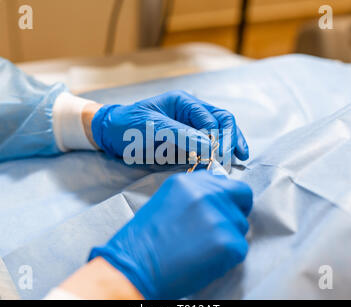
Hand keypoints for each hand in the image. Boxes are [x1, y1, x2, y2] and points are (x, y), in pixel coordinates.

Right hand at [89, 171, 252, 298]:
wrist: (134, 268)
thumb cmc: (144, 242)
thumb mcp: (165, 202)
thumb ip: (193, 195)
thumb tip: (217, 198)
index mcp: (188, 182)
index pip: (226, 182)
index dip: (226, 196)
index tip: (221, 207)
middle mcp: (206, 194)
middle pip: (242, 196)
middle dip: (237, 210)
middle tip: (221, 228)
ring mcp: (218, 217)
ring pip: (241, 225)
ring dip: (228, 237)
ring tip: (201, 248)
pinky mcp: (228, 242)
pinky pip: (240, 248)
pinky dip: (227, 258)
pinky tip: (204, 261)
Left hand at [90, 90, 248, 163]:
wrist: (111, 136)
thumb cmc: (128, 126)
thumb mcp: (152, 126)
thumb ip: (181, 135)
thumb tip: (209, 147)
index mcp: (184, 103)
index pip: (212, 118)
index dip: (219, 137)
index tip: (218, 156)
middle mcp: (191, 112)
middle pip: (222, 122)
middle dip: (231, 139)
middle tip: (232, 159)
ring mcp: (191, 127)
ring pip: (220, 133)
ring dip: (230, 145)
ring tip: (239, 159)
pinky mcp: (187, 142)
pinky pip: (208, 146)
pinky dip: (219, 152)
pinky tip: (228, 160)